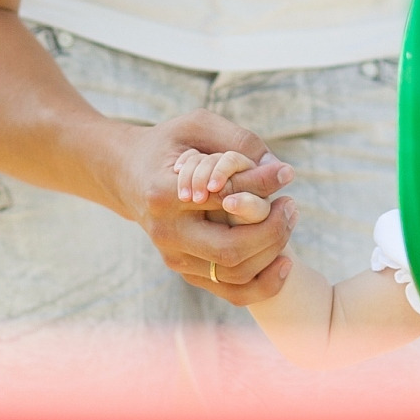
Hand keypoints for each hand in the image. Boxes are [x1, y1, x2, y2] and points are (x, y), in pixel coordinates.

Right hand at [115, 108, 296, 304]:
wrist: (129, 175)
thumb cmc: (170, 146)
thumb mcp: (197, 127)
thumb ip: (239, 142)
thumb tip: (281, 173)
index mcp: (163, 195)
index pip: (224, 200)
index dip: (261, 189)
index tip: (285, 176)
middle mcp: (166, 234)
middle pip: (231, 249)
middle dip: (272, 231)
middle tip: (291, 205)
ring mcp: (174, 258)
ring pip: (235, 273)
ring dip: (273, 252)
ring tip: (288, 219)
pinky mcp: (186, 272)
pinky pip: (232, 293)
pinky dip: (264, 283)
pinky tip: (285, 262)